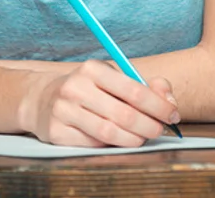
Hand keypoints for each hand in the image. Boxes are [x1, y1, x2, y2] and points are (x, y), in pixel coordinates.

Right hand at [22, 59, 178, 146]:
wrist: (41, 99)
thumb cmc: (87, 89)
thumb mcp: (112, 78)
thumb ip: (145, 85)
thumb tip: (169, 99)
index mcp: (92, 69)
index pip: (134, 91)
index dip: (159, 106)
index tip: (172, 115)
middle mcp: (75, 88)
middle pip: (124, 115)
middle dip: (149, 126)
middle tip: (159, 130)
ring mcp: (63, 111)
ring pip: (109, 133)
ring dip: (133, 139)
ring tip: (142, 138)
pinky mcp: (56, 132)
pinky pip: (93, 144)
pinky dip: (111, 145)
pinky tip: (118, 140)